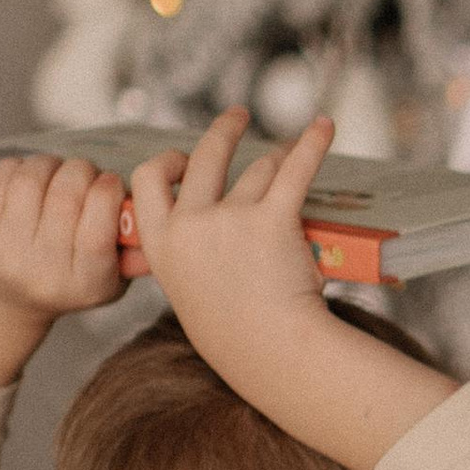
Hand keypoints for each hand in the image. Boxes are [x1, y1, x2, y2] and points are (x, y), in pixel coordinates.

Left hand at [0, 150, 144, 388]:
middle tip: (84, 173)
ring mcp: (5, 252)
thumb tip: (158, 229)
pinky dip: (20, 165)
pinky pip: (1, 178)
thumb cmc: (70, 279)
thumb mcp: (111, 280)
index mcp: (84, 283)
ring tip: (57, 172)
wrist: (8, 299)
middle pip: (66, 196)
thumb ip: (136, 254)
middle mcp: (43, 271)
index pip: (98, 229)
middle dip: (81, 170)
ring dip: (51, 163)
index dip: (108, 192)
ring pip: (32, 180)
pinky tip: (30, 176)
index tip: (110, 182)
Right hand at [129, 108, 332, 391]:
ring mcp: (229, 218)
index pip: (146, 181)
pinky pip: (296, 169)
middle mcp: (189, 224)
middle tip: (237, 118)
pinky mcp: (272, 217)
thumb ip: (192, 252)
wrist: (269, 351)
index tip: (183, 155)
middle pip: (204, 158)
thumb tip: (215, 218)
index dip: (166, 162)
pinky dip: (313, 144)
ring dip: (276, 158)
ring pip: (257, 169)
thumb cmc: (236, 333)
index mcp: (161, 244)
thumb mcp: (191, 290)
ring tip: (290, 153)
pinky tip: (324, 127)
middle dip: (223, 131)